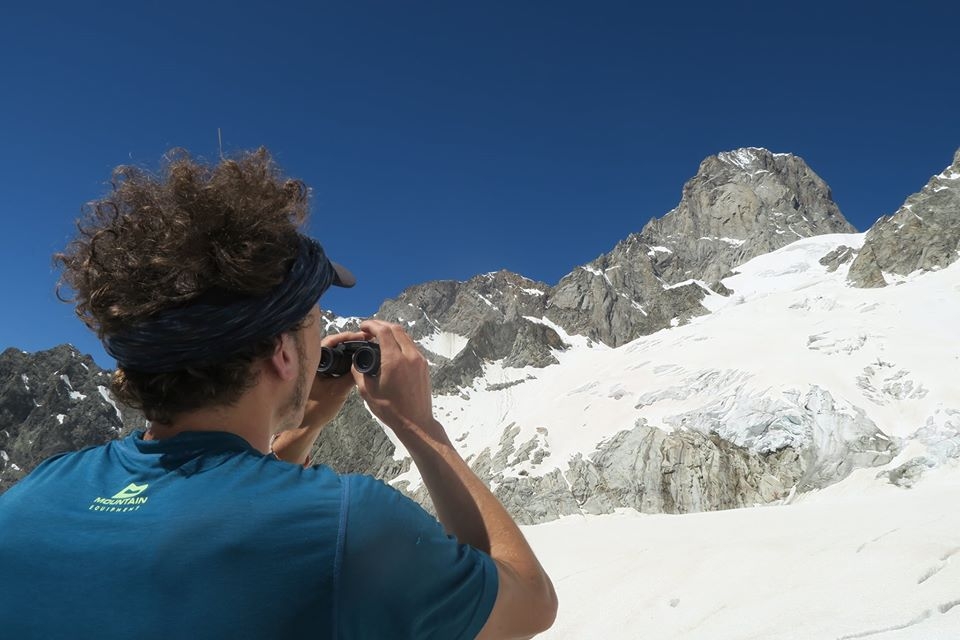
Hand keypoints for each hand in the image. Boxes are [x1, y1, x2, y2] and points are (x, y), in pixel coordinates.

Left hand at [272, 330, 366, 464]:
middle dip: (350, 341)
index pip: (332, 341)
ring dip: (347, 351)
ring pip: (333, 353)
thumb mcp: (338, 391)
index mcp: (312, 361)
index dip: (348, 337)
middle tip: (366, 340)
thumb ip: (351, 376)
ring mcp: (315, 368)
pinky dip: (344, 360)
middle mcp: (312, 361)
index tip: (362, 336)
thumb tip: (365, 363)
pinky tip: (354, 363)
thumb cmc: (316, 409)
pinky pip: (332, 362)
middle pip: (333, 344)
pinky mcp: (318, 375)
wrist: (305, 424)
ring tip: (363, 348)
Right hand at [352, 320, 447, 442]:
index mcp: (394, 361)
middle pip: (396, 329)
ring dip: (391, 332)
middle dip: (381, 325)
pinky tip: (391, 348)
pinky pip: (411, 345)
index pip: (383, 332)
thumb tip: (356, 361)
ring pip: (405, 336)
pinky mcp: (423, 365)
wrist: (415, 422)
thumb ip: (358, 372)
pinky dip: (400, 341)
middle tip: (369, 329)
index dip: (371, 325)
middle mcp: (410, 356)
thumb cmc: (391, 410)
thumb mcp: (367, 391)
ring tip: (378, 338)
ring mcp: (419, 360)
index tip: (362, 326)